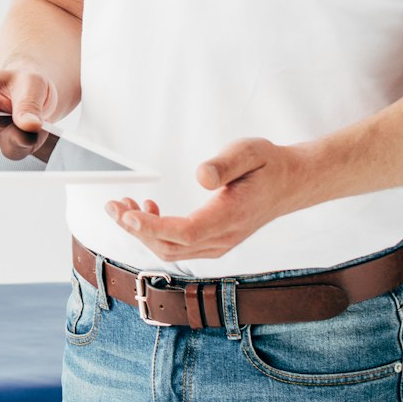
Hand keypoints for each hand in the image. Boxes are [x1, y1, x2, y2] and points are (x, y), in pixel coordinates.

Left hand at [104, 137, 317, 261]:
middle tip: (113, 205)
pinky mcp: (213, 242)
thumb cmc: (268, 164)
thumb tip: (201, 176)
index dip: (152, 228)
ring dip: (143, 233)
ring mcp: (218, 244)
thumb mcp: (250, 151)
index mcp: (231, 217)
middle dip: (136, 230)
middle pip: (171, 247)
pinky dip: (156, 233)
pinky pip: (179, 246)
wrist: (289, 183)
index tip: (126, 216)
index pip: (186, 232)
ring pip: (171, 250)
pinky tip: (149, 210)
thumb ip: (225, 164)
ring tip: (123, 207)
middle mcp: (223, 238)